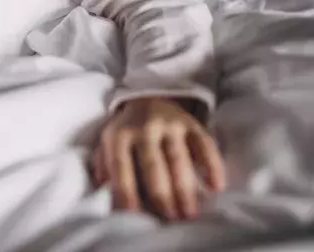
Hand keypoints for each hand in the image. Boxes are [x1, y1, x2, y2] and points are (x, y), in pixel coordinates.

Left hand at [91, 97, 225, 220]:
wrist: (148, 98)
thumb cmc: (127, 131)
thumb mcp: (109, 142)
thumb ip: (104, 164)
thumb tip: (101, 188)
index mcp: (119, 135)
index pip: (120, 165)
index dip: (125, 189)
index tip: (132, 214)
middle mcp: (144, 127)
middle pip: (152, 164)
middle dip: (161, 193)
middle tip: (169, 218)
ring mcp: (169, 124)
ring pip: (178, 157)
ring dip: (185, 187)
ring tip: (189, 212)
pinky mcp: (191, 123)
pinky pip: (205, 144)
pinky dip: (212, 164)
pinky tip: (216, 186)